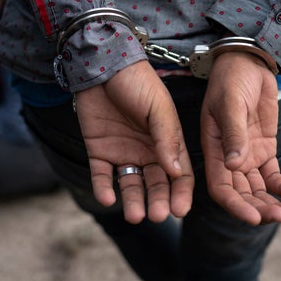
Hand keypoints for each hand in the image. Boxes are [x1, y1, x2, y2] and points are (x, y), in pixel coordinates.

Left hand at [75, 61, 193, 223]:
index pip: (179, 174)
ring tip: (134, 216)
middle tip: (157, 216)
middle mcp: (146, 151)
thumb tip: (176, 172)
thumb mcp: (158, 108)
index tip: (180, 210)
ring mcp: (122, 152)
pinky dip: (104, 189)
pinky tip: (108, 199)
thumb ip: (166, 139)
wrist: (102, 65)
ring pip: (131, 185)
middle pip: (156, 184)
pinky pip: (102, 175)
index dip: (181, 193)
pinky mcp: (99, 151)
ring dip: (133, 202)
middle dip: (158, 202)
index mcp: (166, 141)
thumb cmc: (137, 82)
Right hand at [201, 52, 280, 225]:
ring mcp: (248, 155)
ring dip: (272, 202)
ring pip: (259, 189)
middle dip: (259, 209)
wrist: (249, 62)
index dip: (235, 206)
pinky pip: (274, 175)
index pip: (221, 188)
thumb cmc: (231, 79)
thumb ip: (233, 134)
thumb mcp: (230, 104)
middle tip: (280, 216)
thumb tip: (235, 166)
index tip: (254, 218)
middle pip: (242, 194)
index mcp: (214, 150)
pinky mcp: (265, 149)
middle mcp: (229, 158)